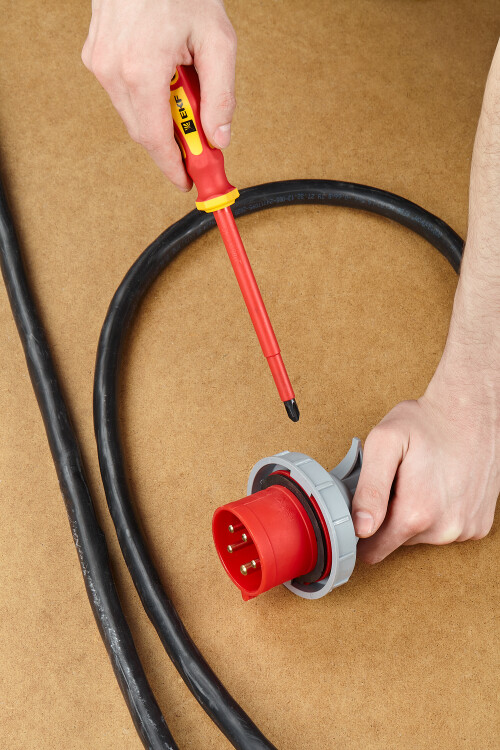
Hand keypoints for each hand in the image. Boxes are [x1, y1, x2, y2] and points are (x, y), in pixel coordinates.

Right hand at [82, 0, 236, 189]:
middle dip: (172, 146)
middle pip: (144, 132)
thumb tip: (220, 137)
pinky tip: (166, 80)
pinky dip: (146, 100)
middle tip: (200, 149)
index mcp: (142, 70)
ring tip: (187, 96)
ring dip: (161, 119)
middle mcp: (113, 70)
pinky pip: (123, 94)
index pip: (157, 140)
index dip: (174, 168)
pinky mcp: (95, 56)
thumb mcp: (217, 41)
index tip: (188, 182)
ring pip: (133, 114)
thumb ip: (221, 96)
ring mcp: (99, 63)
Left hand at [351, 368, 499, 563]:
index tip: (364, 508)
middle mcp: (444, 530)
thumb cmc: (426, 423)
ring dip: (415, 513)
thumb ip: (368, 490)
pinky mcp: (478, 526)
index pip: (373, 551)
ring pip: (421, 537)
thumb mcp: (383, 444)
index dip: (362, 530)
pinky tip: (439, 486)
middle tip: (395, 482)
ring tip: (419, 480)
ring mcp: (465, 530)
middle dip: (389, 515)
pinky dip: (439, 513)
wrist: (472, 411)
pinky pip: (445, 530)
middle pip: (396, 542)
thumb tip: (361, 528)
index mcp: (415, 515)